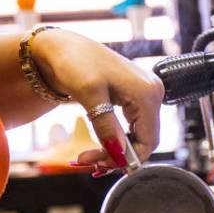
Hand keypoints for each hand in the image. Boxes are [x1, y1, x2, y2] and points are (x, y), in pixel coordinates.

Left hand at [32, 28, 164, 167]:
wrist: (61, 47)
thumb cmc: (74, 62)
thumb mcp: (89, 95)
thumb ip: (106, 126)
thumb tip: (119, 154)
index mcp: (147, 92)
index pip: (148, 140)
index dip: (127, 158)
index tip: (100, 165)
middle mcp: (152, 92)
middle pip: (144, 140)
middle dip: (118, 155)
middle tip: (89, 163)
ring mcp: (145, 94)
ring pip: (137, 136)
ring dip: (115, 149)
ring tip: (88, 156)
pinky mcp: (134, 96)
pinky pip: (131, 126)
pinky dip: (115, 139)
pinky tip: (99, 145)